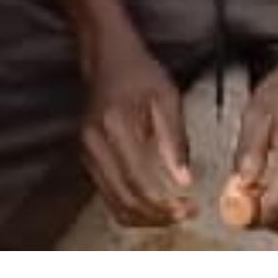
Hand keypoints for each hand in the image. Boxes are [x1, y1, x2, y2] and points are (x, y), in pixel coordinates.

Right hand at [78, 42, 195, 228]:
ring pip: (113, 202)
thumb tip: (184, 181)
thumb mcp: (167, 98)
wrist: (107, 60)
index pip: (138, 180)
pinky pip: (107, 194)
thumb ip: (175, 140)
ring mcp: (87, 153)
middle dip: (156, 215)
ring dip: (144, 216)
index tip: (190, 208)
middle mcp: (94, 144)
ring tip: (172, 215)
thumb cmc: (140, 74)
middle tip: (185, 215)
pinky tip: (153, 205)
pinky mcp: (87, 158)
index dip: (164, 202)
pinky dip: (130, 206)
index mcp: (115, 128)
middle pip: (123, 198)